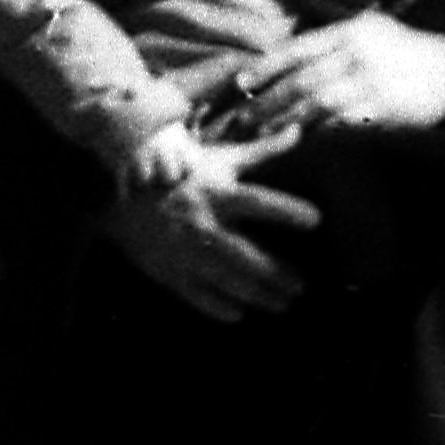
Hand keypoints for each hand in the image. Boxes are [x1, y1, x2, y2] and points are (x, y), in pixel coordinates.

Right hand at [106, 136, 319, 322]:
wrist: (128, 197)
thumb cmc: (188, 175)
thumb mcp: (222, 160)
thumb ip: (263, 151)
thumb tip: (298, 131)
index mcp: (217, 193)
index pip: (257, 201)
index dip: (286, 210)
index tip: (317, 219)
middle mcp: (201, 223)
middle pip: (244, 254)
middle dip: (276, 273)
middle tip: (302, 285)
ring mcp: (183, 251)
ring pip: (225, 280)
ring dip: (256, 294)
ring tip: (283, 302)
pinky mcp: (169, 271)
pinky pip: (196, 294)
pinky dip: (218, 306)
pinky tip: (241, 313)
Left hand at [232, 12, 444, 135]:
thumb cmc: (402, 52)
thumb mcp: (370, 31)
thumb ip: (330, 42)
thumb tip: (280, 57)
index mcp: (350, 31)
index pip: (297, 49)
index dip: (265, 68)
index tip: (240, 85)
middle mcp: (359, 54)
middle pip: (302, 80)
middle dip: (268, 102)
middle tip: (242, 120)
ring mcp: (373, 82)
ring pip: (317, 105)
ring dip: (286, 121)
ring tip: (264, 135)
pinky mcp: (385, 110)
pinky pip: (342, 125)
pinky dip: (317, 135)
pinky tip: (301, 143)